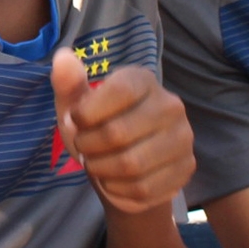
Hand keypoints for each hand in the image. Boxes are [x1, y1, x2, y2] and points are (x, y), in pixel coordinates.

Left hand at [51, 48, 194, 213]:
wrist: (127, 166)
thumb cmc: (97, 128)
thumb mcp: (76, 106)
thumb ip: (68, 84)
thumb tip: (63, 57)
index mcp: (143, 81)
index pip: (118, 92)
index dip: (87, 113)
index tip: (75, 121)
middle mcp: (171, 105)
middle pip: (118, 133)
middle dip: (88, 147)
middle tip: (84, 149)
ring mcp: (183, 138)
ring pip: (131, 165)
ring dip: (101, 170)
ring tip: (97, 165)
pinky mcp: (186, 168)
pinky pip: (143, 188)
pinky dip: (118, 190)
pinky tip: (114, 182)